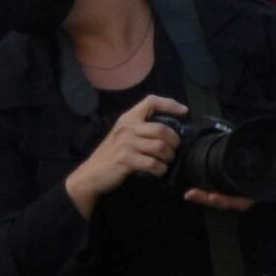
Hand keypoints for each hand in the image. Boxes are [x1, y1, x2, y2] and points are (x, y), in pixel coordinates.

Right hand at [65, 93, 186, 213]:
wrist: (91, 174)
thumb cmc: (112, 155)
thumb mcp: (124, 135)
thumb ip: (142, 129)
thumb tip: (173, 130)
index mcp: (128, 119)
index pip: (151, 101)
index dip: (170, 104)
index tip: (185, 112)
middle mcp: (127, 128)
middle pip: (162, 129)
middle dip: (174, 141)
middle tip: (174, 149)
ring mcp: (125, 143)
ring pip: (160, 146)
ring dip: (169, 157)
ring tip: (166, 161)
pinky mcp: (125, 159)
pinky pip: (153, 163)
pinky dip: (161, 169)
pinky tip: (158, 171)